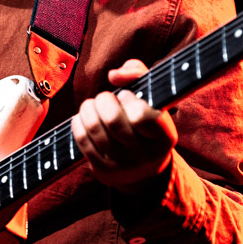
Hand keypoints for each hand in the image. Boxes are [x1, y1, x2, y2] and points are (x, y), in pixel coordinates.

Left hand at [72, 58, 176, 191]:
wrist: (143, 169)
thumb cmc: (146, 122)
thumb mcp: (152, 98)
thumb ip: (138, 73)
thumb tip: (113, 75)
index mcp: (164, 137)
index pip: (142, 116)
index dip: (128, 99)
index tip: (126, 95)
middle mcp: (145, 155)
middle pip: (112, 120)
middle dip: (103, 100)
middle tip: (105, 98)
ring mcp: (123, 166)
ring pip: (93, 128)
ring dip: (88, 108)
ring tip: (93, 105)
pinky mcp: (102, 171)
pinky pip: (81, 139)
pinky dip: (78, 122)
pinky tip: (84, 118)